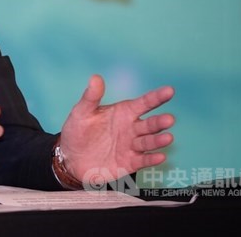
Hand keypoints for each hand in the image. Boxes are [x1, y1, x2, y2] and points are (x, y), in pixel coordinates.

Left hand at [59, 74, 174, 186]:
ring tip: (168, 137)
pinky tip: (160, 157)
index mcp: (124, 112)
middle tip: (169, 119)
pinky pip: (142, 160)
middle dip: (159, 122)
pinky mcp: (129, 163)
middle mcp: (131, 128)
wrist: (71, 157)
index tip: (169, 91)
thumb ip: (91, 96)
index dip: (156, 97)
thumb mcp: (81, 112)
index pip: (143, 103)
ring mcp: (131, 146)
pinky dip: (151, 159)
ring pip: (148, 142)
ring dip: (158, 140)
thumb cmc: (78, 130)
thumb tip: (95, 77)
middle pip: (149, 124)